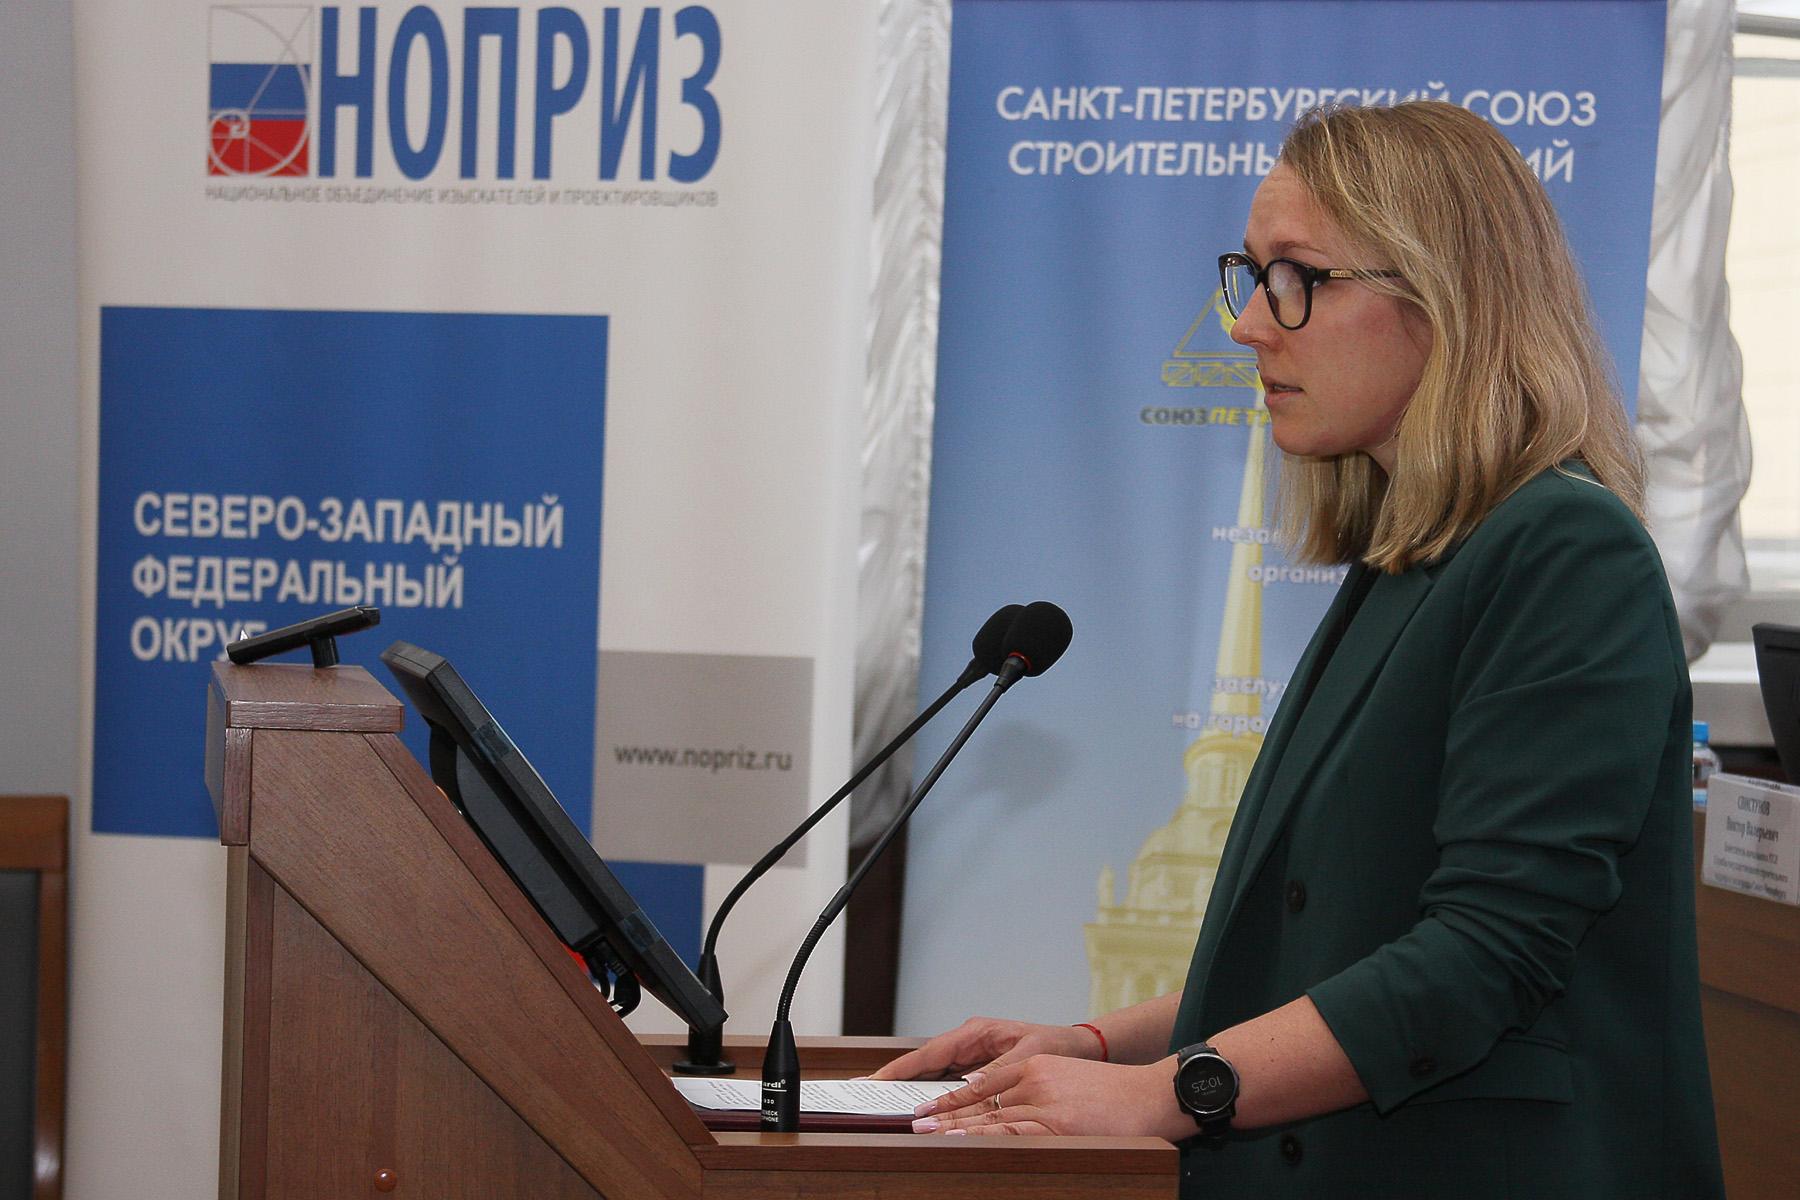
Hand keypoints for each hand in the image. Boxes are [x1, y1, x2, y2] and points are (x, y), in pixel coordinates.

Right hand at [868, 1017, 1102, 1080]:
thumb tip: (965, 1086)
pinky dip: (930, 1091)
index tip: (876, 1081)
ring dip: (910, 1087)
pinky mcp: (975, 1065)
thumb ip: (995, 1073)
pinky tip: (917, 1105)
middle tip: (866, 1093)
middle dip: (895, 1077)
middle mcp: (967, 1041)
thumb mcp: (1026, 1058)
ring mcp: (970, 1053)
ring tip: (883, 1103)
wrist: (1076, 1046)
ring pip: (931, 1072)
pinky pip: (946, 1079)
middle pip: (923, 1063)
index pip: (929, 1053)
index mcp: (975, 1032)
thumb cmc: (1054, 1046)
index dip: (900, 1069)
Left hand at [908, 1054, 1191, 1139]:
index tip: (929, 1108)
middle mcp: (1035, 1079)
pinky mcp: (1058, 1123)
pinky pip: (1012, 1131)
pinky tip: (963, 1141)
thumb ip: (1036, 1091)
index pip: (983, 1081)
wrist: (1151, 1094)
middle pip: (980, 1098)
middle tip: (915, 1122)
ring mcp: (1045, 1101)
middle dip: (944, 1112)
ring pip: (989, 1115)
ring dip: (955, 1127)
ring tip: (927, 1134)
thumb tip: (1004, 1111)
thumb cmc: (1114, 1095)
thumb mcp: (1068, 1081)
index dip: (953, 1097)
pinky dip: (983, 1137)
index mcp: (1036, 1066)